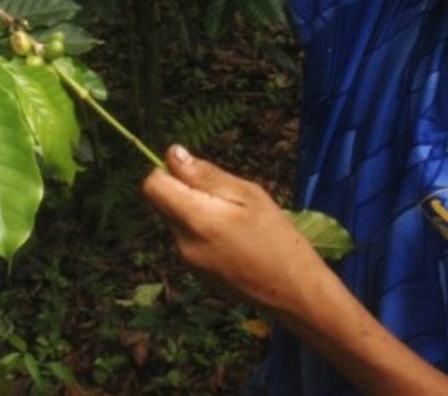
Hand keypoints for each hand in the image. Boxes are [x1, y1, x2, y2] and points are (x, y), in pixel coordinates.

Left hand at [142, 144, 326, 318]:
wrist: (295, 293)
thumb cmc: (277, 236)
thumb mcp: (248, 195)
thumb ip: (205, 175)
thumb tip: (172, 154)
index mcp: (195, 220)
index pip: (152, 186)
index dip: (167, 171)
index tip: (194, 172)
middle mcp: (183, 243)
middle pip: (164, 203)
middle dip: (185, 191)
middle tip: (226, 197)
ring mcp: (188, 263)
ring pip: (177, 221)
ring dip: (195, 212)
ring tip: (234, 220)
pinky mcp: (196, 275)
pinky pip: (188, 241)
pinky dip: (202, 232)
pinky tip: (233, 240)